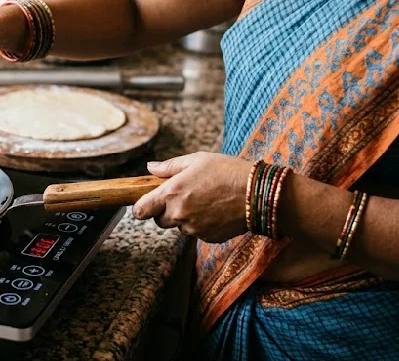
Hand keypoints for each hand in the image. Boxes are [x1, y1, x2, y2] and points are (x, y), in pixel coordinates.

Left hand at [131, 152, 251, 242]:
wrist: (258, 193)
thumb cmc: (227, 171)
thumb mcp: (196, 160)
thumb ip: (169, 167)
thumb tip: (150, 168)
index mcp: (172, 193)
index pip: (141, 211)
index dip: (140, 208)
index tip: (144, 205)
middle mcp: (179, 214)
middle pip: (159, 221)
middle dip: (165, 211)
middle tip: (182, 197)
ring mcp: (194, 229)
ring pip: (180, 227)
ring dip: (185, 218)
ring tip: (205, 200)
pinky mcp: (208, 238)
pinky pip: (197, 233)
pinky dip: (202, 224)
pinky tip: (215, 210)